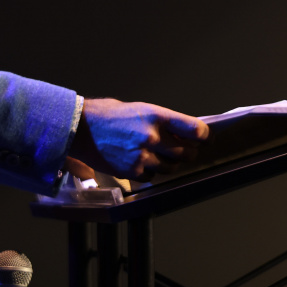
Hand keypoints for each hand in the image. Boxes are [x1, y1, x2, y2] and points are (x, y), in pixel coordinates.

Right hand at [69, 98, 209, 180]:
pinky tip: (141, 161)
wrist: (80, 128)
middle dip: (189, 152)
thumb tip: (181, 132)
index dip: (204, 135)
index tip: (207, 138)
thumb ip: (160, 122)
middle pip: (185, 152)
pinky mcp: (132, 171)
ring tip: (159, 155)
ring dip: (169, 163)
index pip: (193, 128)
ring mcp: (142, 156)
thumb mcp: (138, 109)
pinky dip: (150, 172)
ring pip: (170, 167)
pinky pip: (151, 176)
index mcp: (155, 115)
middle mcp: (151, 136)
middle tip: (188, 150)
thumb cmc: (107, 114)